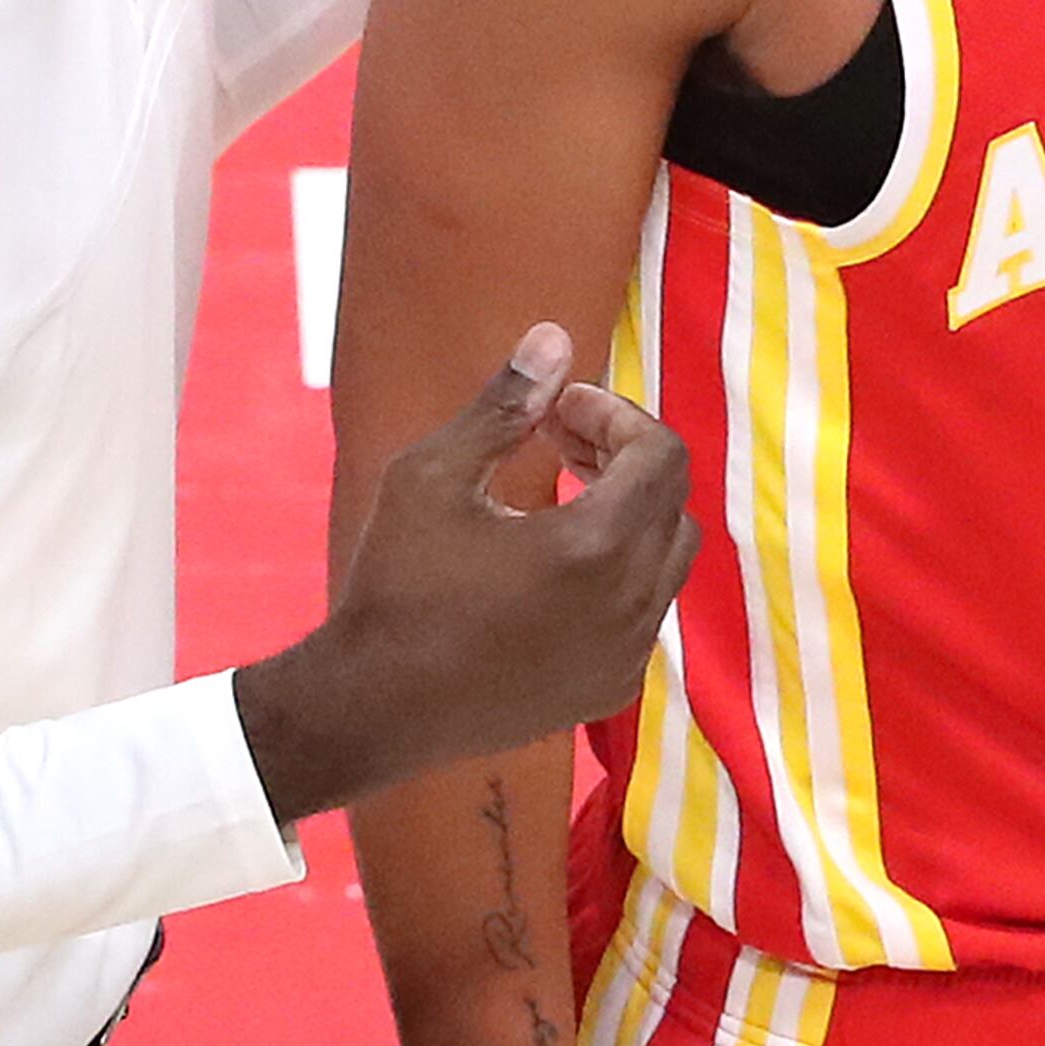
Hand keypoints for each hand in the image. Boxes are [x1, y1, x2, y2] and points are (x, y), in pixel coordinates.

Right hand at [237, 326, 700, 819]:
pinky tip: (553, 569)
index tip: (559, 410)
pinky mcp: (610, 689)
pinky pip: (645, 613)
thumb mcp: (433, 476)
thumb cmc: (395, 585)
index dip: (616, 417)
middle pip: (673, 502)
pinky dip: (620, 574)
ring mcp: (626, 655)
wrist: (372, 708)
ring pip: (667, 559)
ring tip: (558, 499)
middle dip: (626, 458)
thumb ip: (504, 405)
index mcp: (597, 547)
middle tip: (559, 441)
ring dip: (628, 515)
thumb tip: (554, 337)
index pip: (661, 454)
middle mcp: (630, 605)